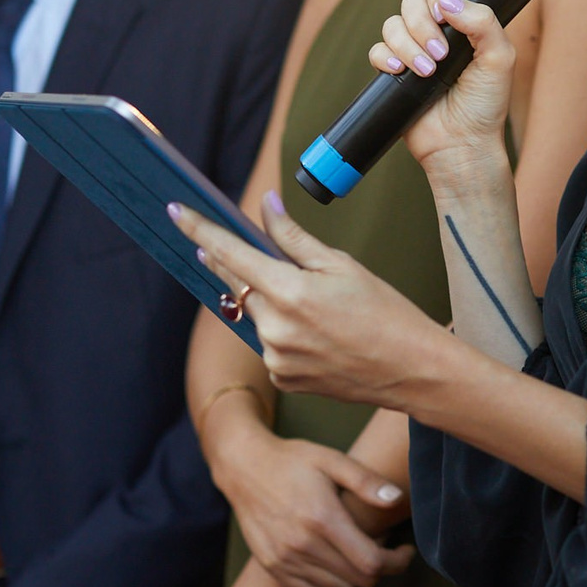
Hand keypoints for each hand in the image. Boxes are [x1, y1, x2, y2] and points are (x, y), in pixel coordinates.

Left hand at [172, 196, 453, 410]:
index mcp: (290, 292)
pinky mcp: (283, 379)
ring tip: (319, 307)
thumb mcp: (342, 265)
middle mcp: (275, 329)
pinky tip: (319, 332)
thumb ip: (294, 238)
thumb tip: (266, 207)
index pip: (231, 254)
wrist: (411, 370)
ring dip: (270, 302)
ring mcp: (276, 359)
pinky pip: (269, 344)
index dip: (199, 230)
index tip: (176, 212)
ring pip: (255, 315)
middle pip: (238, 285)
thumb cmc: (385, 313)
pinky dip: (282, 331)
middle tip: (248, 251)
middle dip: (238, 265)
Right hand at [207, 417, 411, 586]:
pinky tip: (331, 559)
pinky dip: (328, 583)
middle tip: (385, 549)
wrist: (243, 468)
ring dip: (355, 576)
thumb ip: (365, 481)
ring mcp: (285, 559)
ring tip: (356, 551)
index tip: (405, 551)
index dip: (397, 562)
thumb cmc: (292, 460)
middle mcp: (303, 545)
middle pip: (359, 581)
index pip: (372, 562)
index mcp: (323, 519)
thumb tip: (397, 498)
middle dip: (381, 569)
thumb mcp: (331, 460)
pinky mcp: (273, 566)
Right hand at [367, 0, 516, 180]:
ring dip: (408, 46)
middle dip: (422, 25)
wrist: (463, 144)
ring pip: (392, 23)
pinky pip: (377, 50)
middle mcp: (437, 29)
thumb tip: (448, 3)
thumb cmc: (486, 104)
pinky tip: (401, 74)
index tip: (443, 9)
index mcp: (464, 20)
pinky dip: (387, 59)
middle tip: (441, 54)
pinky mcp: (394, 70)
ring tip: (428, 72)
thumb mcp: (500, 58)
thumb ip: (484, 22)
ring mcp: (413, 49)